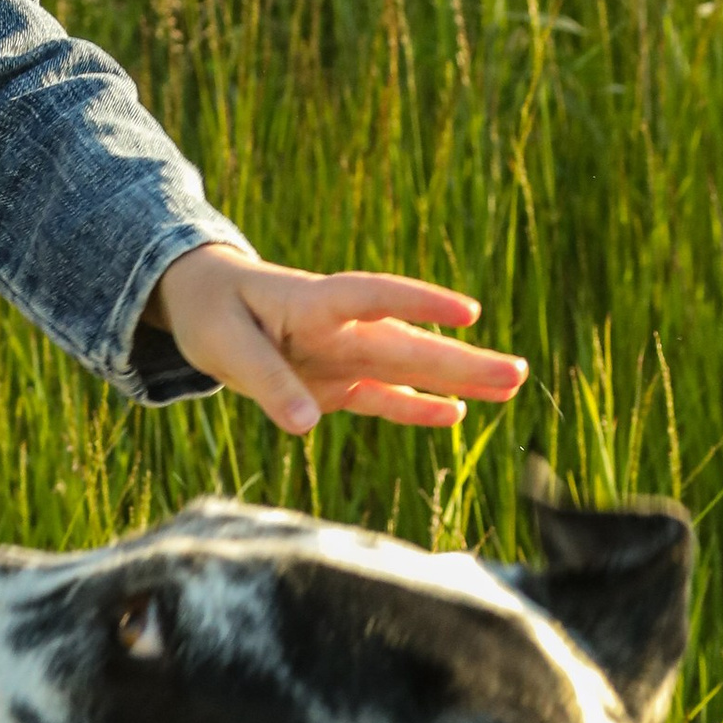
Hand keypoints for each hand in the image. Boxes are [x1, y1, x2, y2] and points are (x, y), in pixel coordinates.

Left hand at [149, 243, 525, 437]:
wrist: (204, 300)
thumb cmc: (213, 311)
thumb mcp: (224, 342)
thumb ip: (266, 381)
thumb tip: (306, 426)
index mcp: (314, 302)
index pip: (375, 297)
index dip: (420, 304)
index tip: (468, 314)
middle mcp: (340, 328)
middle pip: (408, 345)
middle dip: (462, 360)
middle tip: (518, 372)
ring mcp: (343, 355)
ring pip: (408, 370)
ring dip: (457, 380)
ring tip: (511, 386)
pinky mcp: (335, 382)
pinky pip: (382, 396)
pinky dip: (414, 407)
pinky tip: (457, 415)